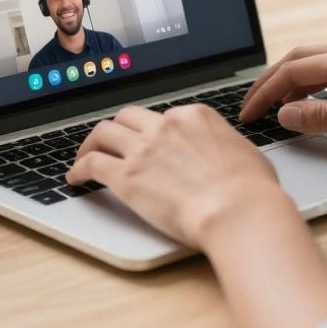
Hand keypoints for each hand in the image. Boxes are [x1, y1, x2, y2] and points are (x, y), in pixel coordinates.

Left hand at [66, 104, 290, 246]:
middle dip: (117, 129)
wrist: (238, 211)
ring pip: (103, 133)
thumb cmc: (251, 191)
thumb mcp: (246, 153)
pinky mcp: (126, 176)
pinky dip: (78, 169)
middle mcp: (165, 126)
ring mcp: (143, 149)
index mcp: (194, 116)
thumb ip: (225, 147)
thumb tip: (226, 155)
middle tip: (110, 142)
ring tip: (84, 156)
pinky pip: (91, 164)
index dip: (151, 131)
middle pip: (128, 117)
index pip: (162, 116)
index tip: (147, 142)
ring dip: (90, 144)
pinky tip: (75, 178)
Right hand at [238, 37, 326, 157]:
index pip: (292, 71)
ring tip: (281, 105)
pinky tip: (319, 96)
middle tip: (254, 105)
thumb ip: (323, 118)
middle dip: (272, 81)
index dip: (265, 93)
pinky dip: (317, 77)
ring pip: (320, 58)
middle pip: (300, 57)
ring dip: (295, 79)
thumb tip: (287, 113)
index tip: (248, 113)